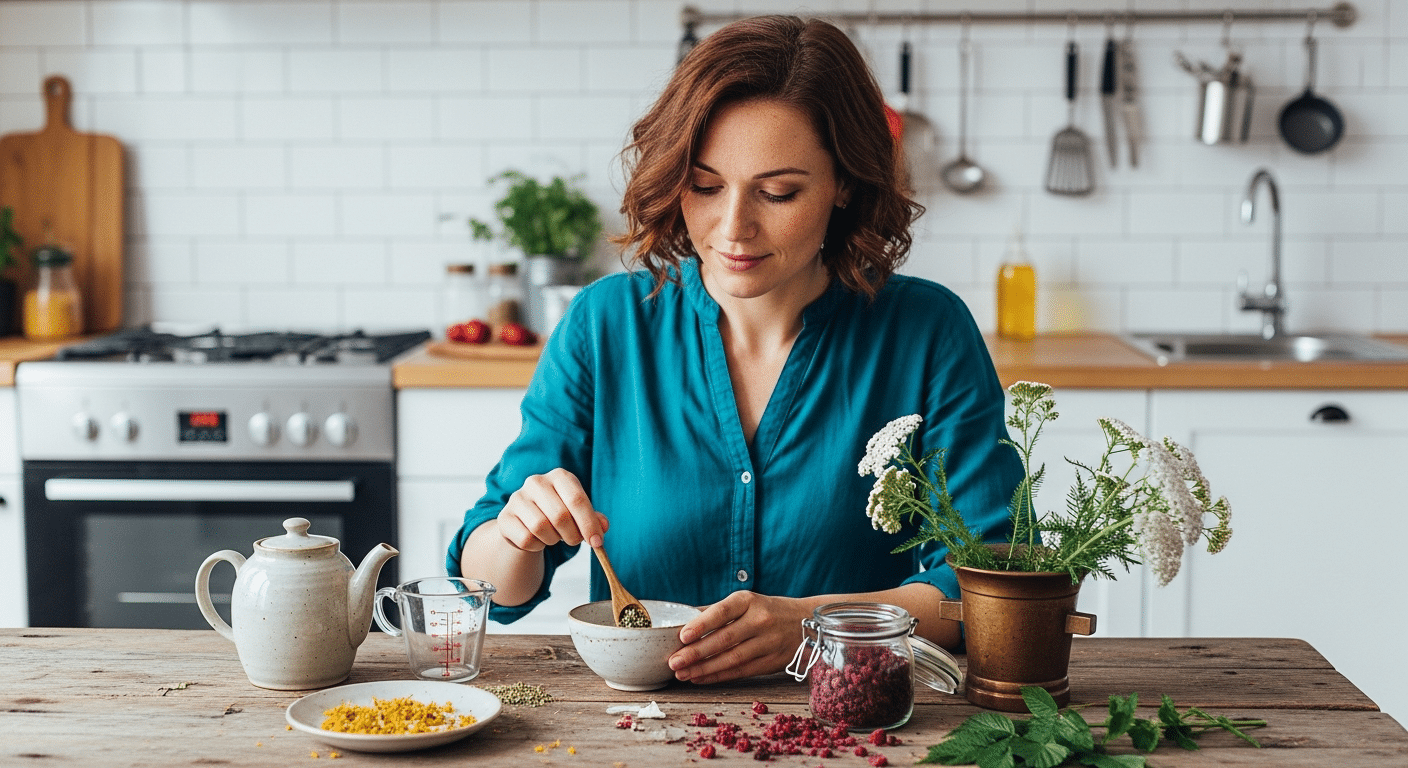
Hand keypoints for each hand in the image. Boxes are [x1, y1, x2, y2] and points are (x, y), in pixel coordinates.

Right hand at [495, 468, 607, 551]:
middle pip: (560, 515)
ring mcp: (517, 498)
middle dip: (572, 535)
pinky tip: (538, 539)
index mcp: (559, 476)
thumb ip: (593, 519)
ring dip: (553, 540)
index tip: (597, 542)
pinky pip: (526, 538)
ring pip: (540, 527)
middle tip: (575, 540)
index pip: (577, 499)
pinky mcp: (505, 517)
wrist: (526, 522)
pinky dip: (537, 546)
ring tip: (555, 537)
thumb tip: (603, 526)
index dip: (589, 523)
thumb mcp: (578, 513)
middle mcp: (536, 482)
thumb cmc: (558, 514)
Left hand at [667, 591, 813, 684]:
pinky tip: (700, 678)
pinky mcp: (771, 662)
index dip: (702, 624)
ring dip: (704, 669)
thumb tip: (683, 621)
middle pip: (724, 639)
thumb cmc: (766, 610)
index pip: (722, 612)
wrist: (806, 623)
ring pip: (732, 659)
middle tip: (674, 662)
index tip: (682, 636)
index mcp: (749, 601)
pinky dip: (718, 676)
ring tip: (682, 674)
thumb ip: (716, 611)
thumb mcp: (746, 602)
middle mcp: (760, 620)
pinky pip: (740, 672)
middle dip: (696, 653)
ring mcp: (768, 643)